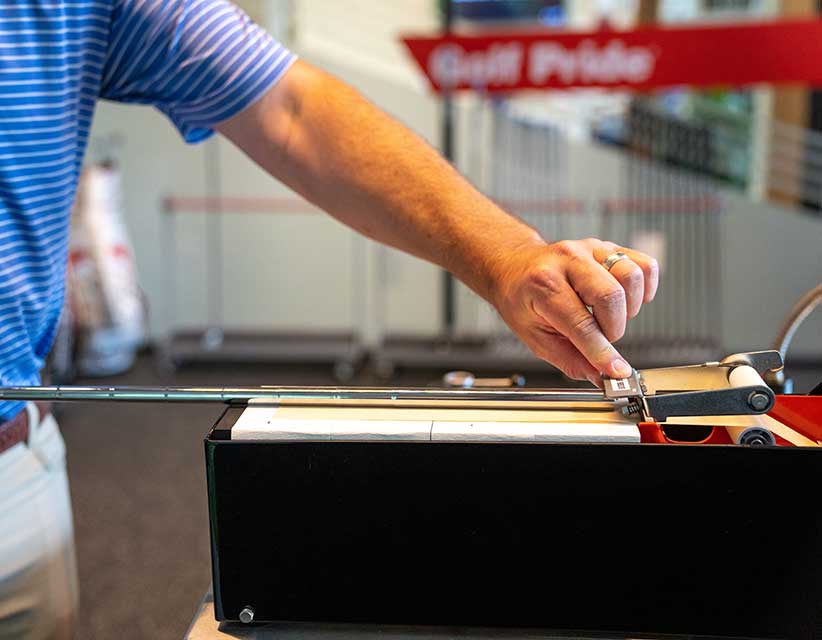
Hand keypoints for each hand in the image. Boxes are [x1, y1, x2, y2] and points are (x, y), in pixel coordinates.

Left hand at [490, 237, 658, 384]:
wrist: (514, 267)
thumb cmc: (521, 299)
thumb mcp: (535, 337)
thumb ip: (570, 360)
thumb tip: (601, 376)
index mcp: (543, 283)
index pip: (580, 323)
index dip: (601, 352)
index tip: (615, 371)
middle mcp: (568, 260)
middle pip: (611, 296)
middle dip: (613, 330)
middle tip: (601, 338)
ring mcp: (590, 249)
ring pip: (631, 277)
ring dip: (629, 308)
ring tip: (610, 317)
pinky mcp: (608, 247)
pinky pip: (644, 264)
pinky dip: (645, 288)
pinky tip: (627, 300)